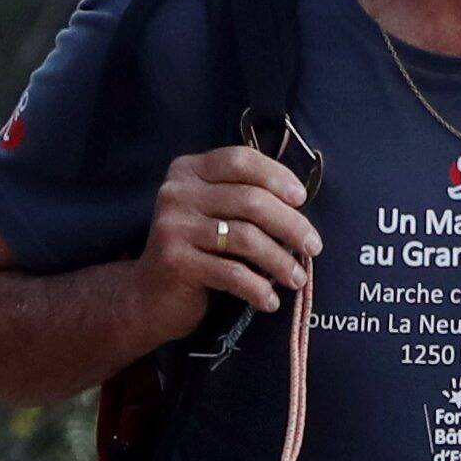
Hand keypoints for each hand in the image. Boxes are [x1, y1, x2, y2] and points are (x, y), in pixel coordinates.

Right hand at [141, 143, 317, 333]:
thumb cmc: (195, 250)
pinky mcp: (175, 261)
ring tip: (297, 278)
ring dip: (280, 261)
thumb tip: (300, 205)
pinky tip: (270, 300)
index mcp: (189, 170)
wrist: (147, 295)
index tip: (302, 199)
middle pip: (250, 200)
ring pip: (246, 238)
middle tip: (313, 247)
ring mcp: (173, 226)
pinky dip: (258, 289)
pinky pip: (232, 272)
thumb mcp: (213, 213)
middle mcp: (177, 192)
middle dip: (291, 225)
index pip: (241, 160)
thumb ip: (243, 198)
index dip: (277, 176)